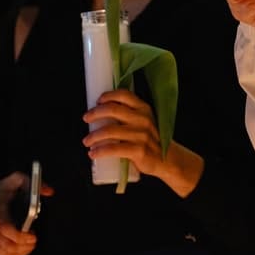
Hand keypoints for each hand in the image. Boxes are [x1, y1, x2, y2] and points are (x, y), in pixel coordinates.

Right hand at [0, 171, 54, 254]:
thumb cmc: (1, 189)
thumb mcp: (16, 179)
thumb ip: (33, 184)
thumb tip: (49, 191)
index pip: (6, 228)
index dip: (20, 236)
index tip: (33, 236)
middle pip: (6, 244)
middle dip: (23, 246)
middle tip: (34, 240)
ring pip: (4, 251)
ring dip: (20, 252)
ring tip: (30, 245)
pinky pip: (0, 253)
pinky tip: (22, 250)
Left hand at [83, 89, 204, 196]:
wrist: (167, 159)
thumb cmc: (150, 139)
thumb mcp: (145, 121)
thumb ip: (130, 115)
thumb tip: (102, 113)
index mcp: (144, 109)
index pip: (124, 95)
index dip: (108, 95)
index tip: (97, 101)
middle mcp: (143, 119)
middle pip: (113, 110)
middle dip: (95, 113)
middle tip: (86, 119)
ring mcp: (141, 135)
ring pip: (110, 131)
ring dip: (93, 136)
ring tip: (86, 141)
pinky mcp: (138, 150)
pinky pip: (113, 149)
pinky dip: (100, 151)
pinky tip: (93, 153)